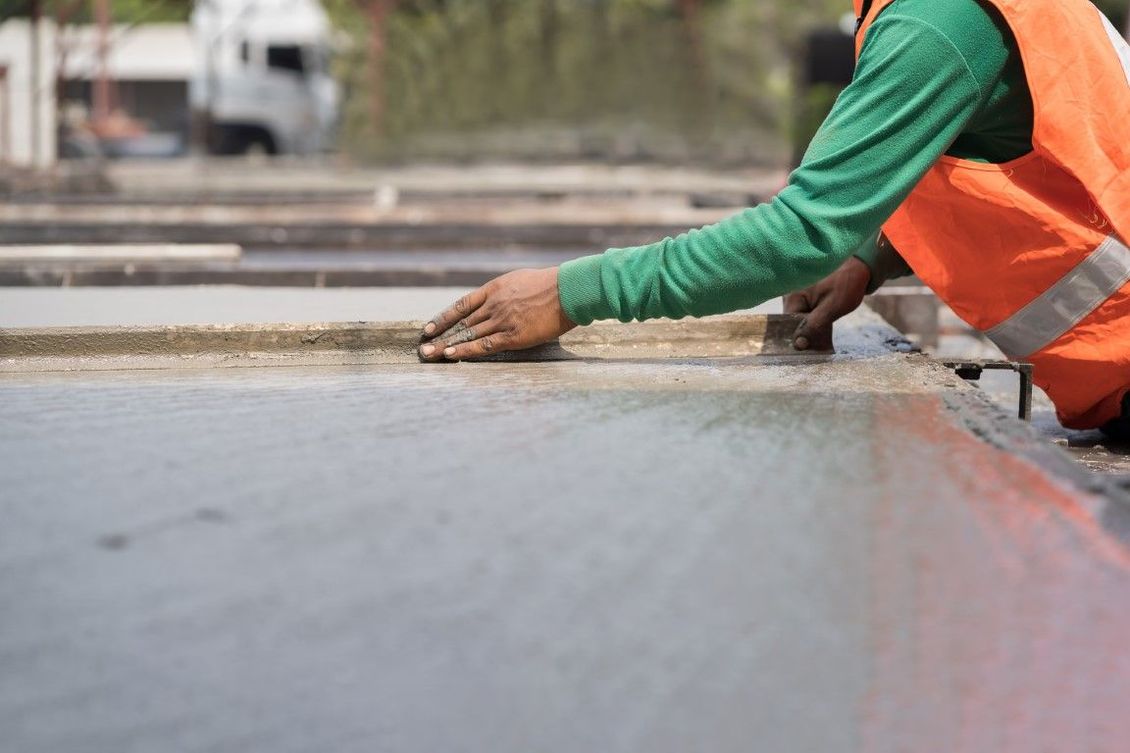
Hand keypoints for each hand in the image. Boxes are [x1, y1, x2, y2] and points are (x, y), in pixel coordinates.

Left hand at [418, 267, 577, 360]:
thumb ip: (506, 293)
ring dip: (446, 346)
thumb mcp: (521, 281)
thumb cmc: (551, 285)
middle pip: (460, 323)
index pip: (462, 305)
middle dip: (439, 335)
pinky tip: (451, 355)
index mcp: (495, 289)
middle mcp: (493, 305)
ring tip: (429, 355)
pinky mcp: (513, 335)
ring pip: (468, 334)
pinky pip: (484, 345)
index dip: (444, 318)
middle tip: (421, 347)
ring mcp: (502, 320)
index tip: (430, 327)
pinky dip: (466, 350)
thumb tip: (498, 302)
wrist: (567, 290)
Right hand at [783, 256, 870, 350]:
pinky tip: (825, 323)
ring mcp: (797, 294)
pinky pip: (805, 312)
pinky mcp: (804, 296)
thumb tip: (798, 345)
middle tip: (822, 342)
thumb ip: (814, 326)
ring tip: (826, 331)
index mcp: (792, 295)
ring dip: (811, 327)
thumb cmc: (846, 283)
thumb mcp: (832, 307)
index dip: (799, 336)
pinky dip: (814, 320)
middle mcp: (790, 294)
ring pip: (799, 318)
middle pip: (792, 321)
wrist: (859, 266)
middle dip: (806, 333)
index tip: (811, 347)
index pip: (787, 324)